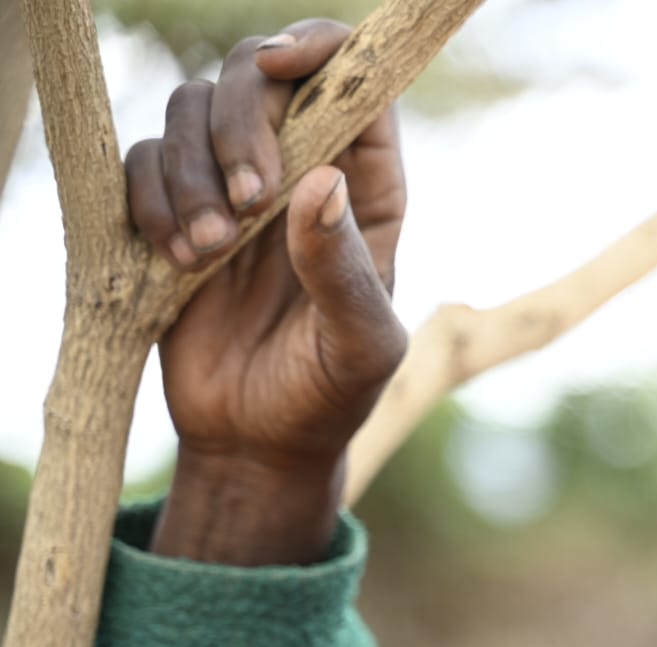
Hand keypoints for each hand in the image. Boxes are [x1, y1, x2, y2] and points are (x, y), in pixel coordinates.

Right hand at [125, 19, 407, 564]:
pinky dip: (149, 197)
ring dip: (190, 172)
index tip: (280, 67)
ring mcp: (233, 184)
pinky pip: (141, 159)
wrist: (258, 441)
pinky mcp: (173, 208)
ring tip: (208, 256)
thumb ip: (345, 270)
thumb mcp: (362, 348)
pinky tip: (175, 260)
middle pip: (258, 75)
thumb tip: (321, 183)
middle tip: (247, 204)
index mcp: (369, 188)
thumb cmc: (329, 395)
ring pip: (190, 107)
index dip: (320, 50)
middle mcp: (302, 167)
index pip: (356, 80)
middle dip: (241, 120)